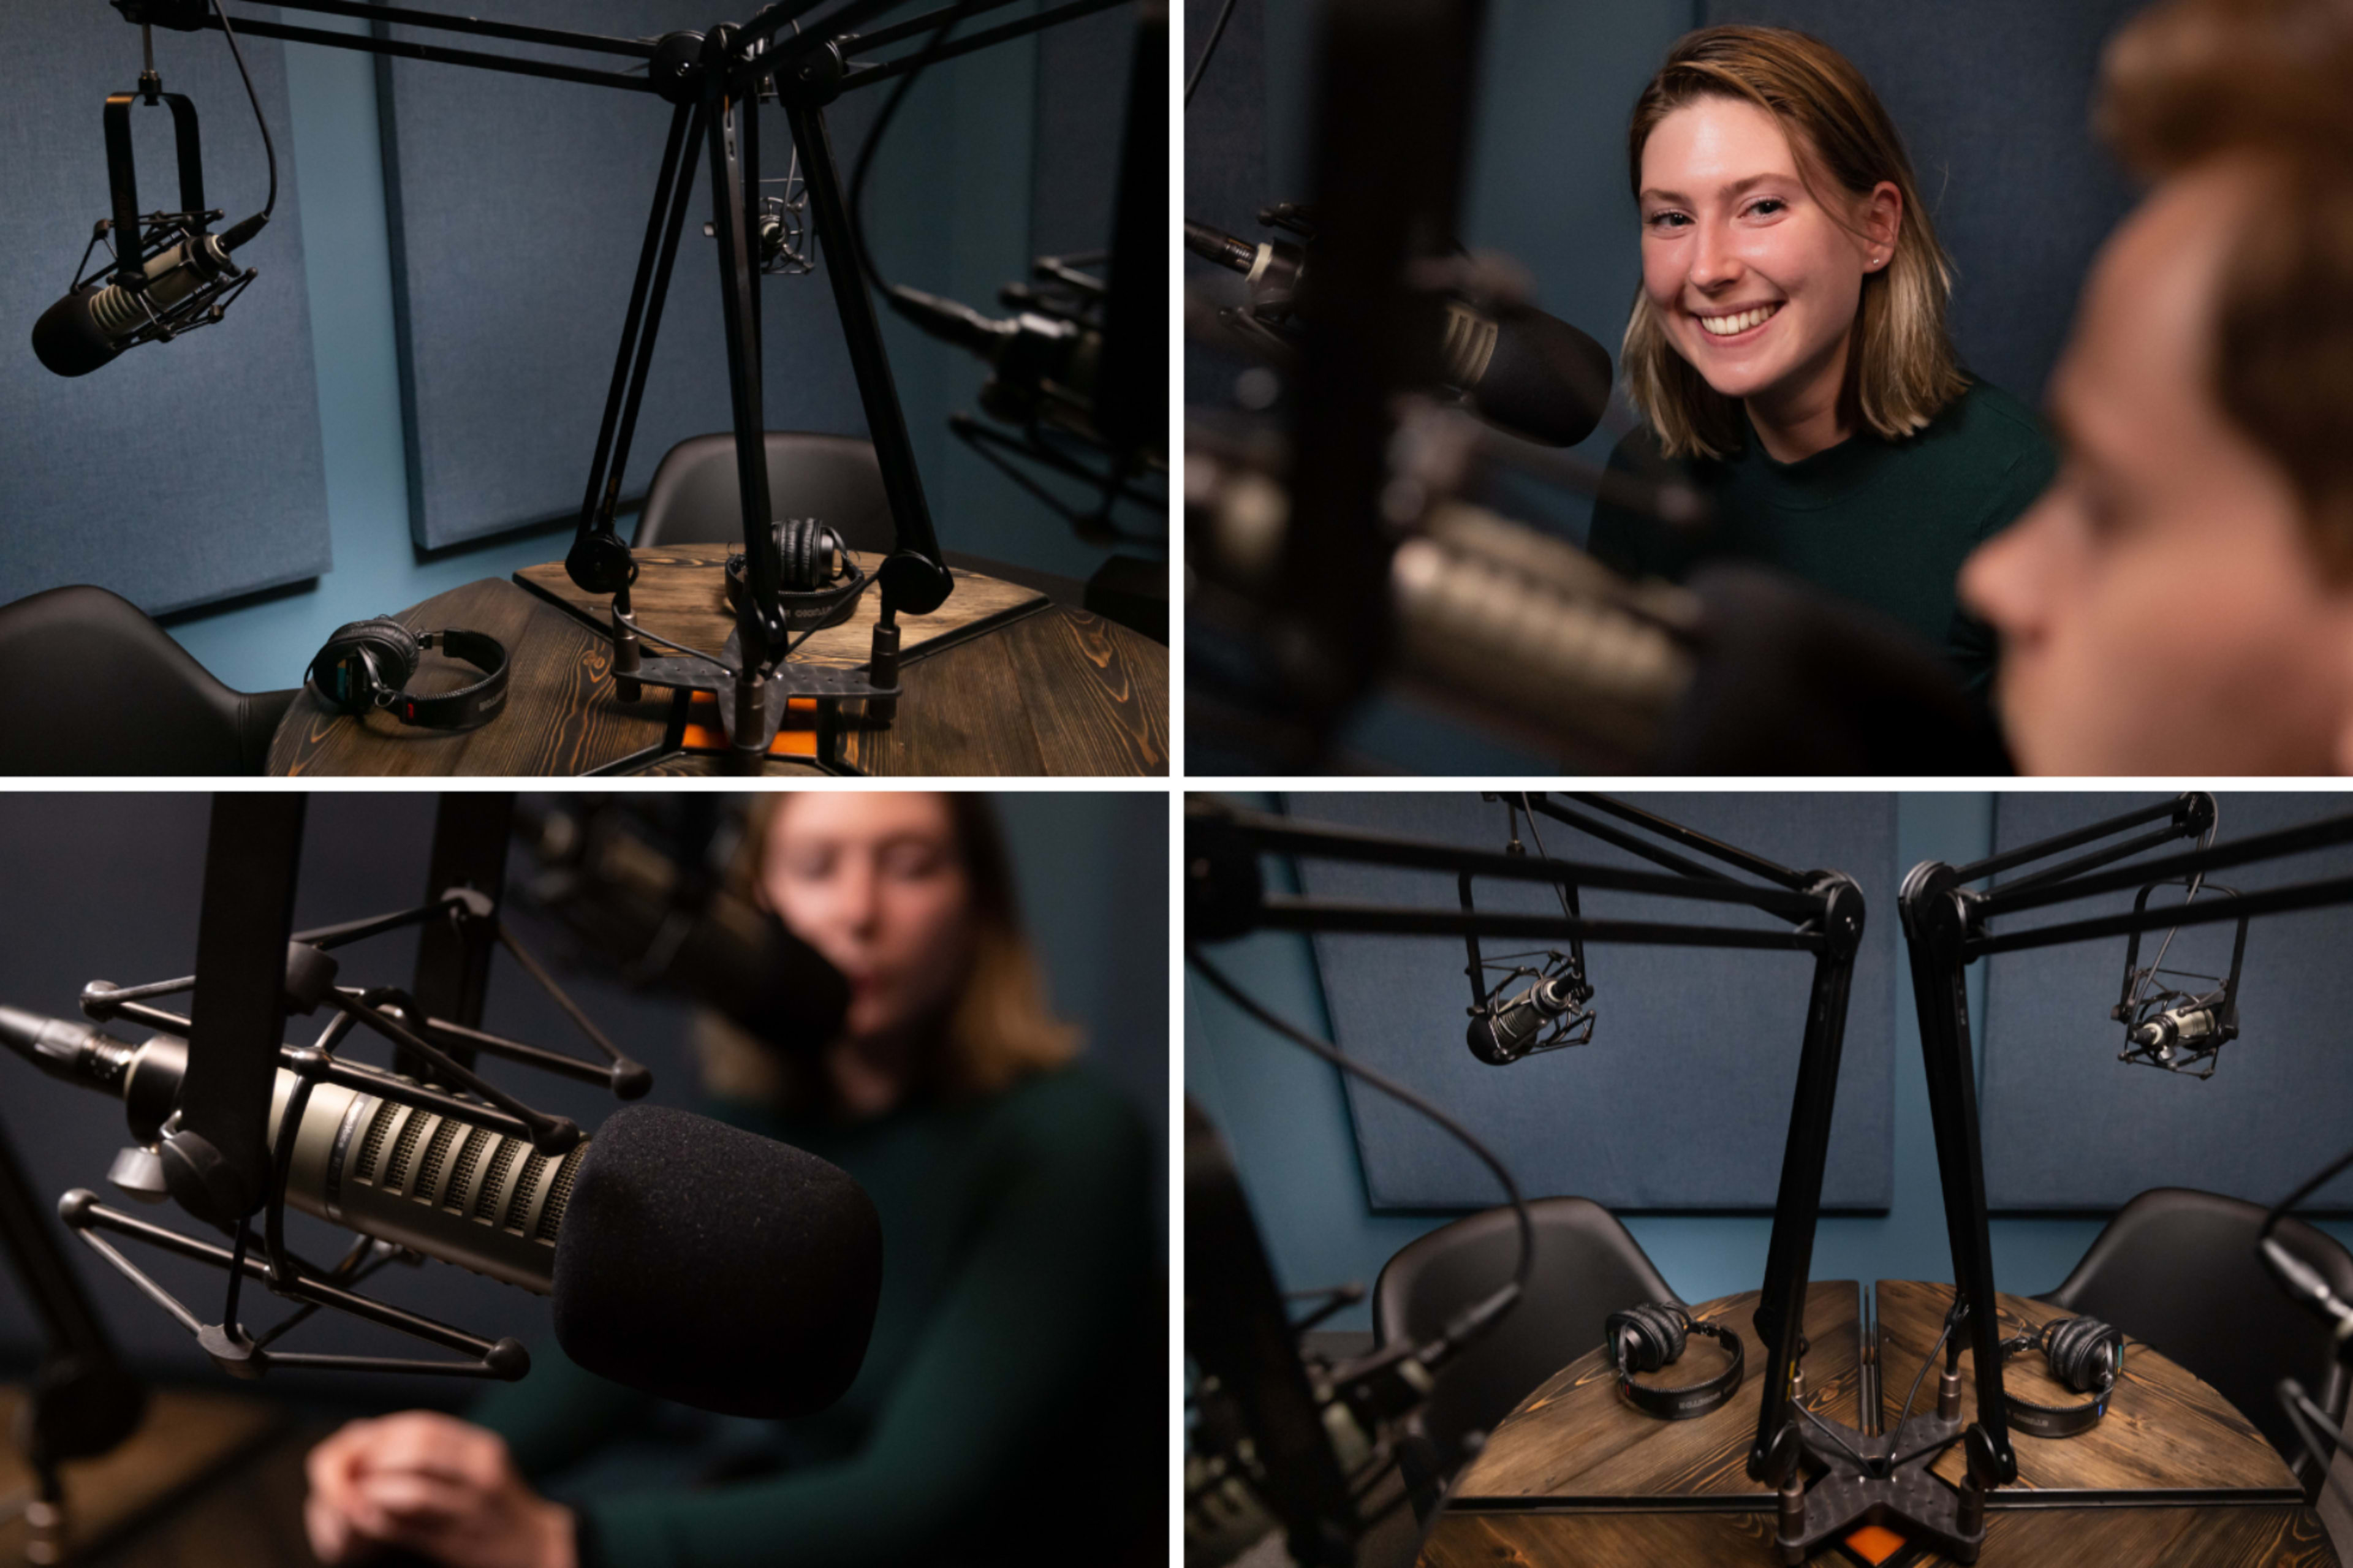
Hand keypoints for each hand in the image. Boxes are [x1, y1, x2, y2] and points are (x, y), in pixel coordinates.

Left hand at [305, 1411, 575, 1567]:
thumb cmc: (492, 1508)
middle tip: (350, 1478)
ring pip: (409, 1487)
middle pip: (413, 1448)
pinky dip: (378, 1519)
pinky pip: (408, 1525)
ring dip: (370, 1491)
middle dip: (369, 1461)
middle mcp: (481, 1470)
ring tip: (358, 1499)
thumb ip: (431, 1452)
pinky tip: (370, 1520)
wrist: (533, 1548)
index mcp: (480, 1448)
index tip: (357, 1455)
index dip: (378, 1438)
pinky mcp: (459, 1542)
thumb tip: (365, 1443)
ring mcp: (473, 1506)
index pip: (419, 1426)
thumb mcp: (473, 1467)